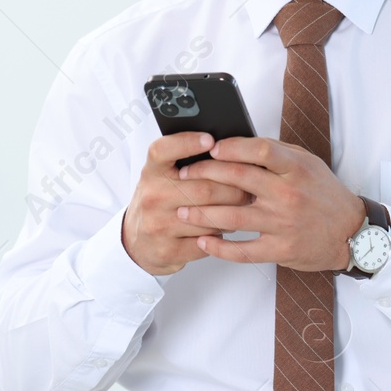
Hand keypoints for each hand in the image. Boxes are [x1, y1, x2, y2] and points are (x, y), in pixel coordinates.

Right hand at [121, 132, 256, 275]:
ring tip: (241, 209)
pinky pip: (207, 242)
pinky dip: (220, 236)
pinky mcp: (167, 250)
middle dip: (234, 190)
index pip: (163, 150)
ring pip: (210, 218)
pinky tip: (222, 229)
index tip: (210, 140)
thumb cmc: (160, 202)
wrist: (139, 242)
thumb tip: (226, 150)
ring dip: (232, 214)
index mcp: (151, 172)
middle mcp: (152, 197)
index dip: (187, 143)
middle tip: (250, 188)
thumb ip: (186, 162)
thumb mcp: (163, 177)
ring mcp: (158, 225)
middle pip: (204, 189)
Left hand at [175, 136, 365, 271]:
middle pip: (238, 179)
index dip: (231, 148)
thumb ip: (276, 153)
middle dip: (204, 175)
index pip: (259, 150)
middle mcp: (288, 194)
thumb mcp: (308, 164)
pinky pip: (242, 251)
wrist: (352, 234)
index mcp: (296, 168)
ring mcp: (283, 224)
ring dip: (202, 213)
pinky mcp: (280, 250)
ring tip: (182, 210)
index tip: (209, 148)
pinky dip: (219, 248)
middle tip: (184, 175)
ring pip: (232, 216)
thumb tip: (239, 142)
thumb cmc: (325, 195)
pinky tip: (203, 242)